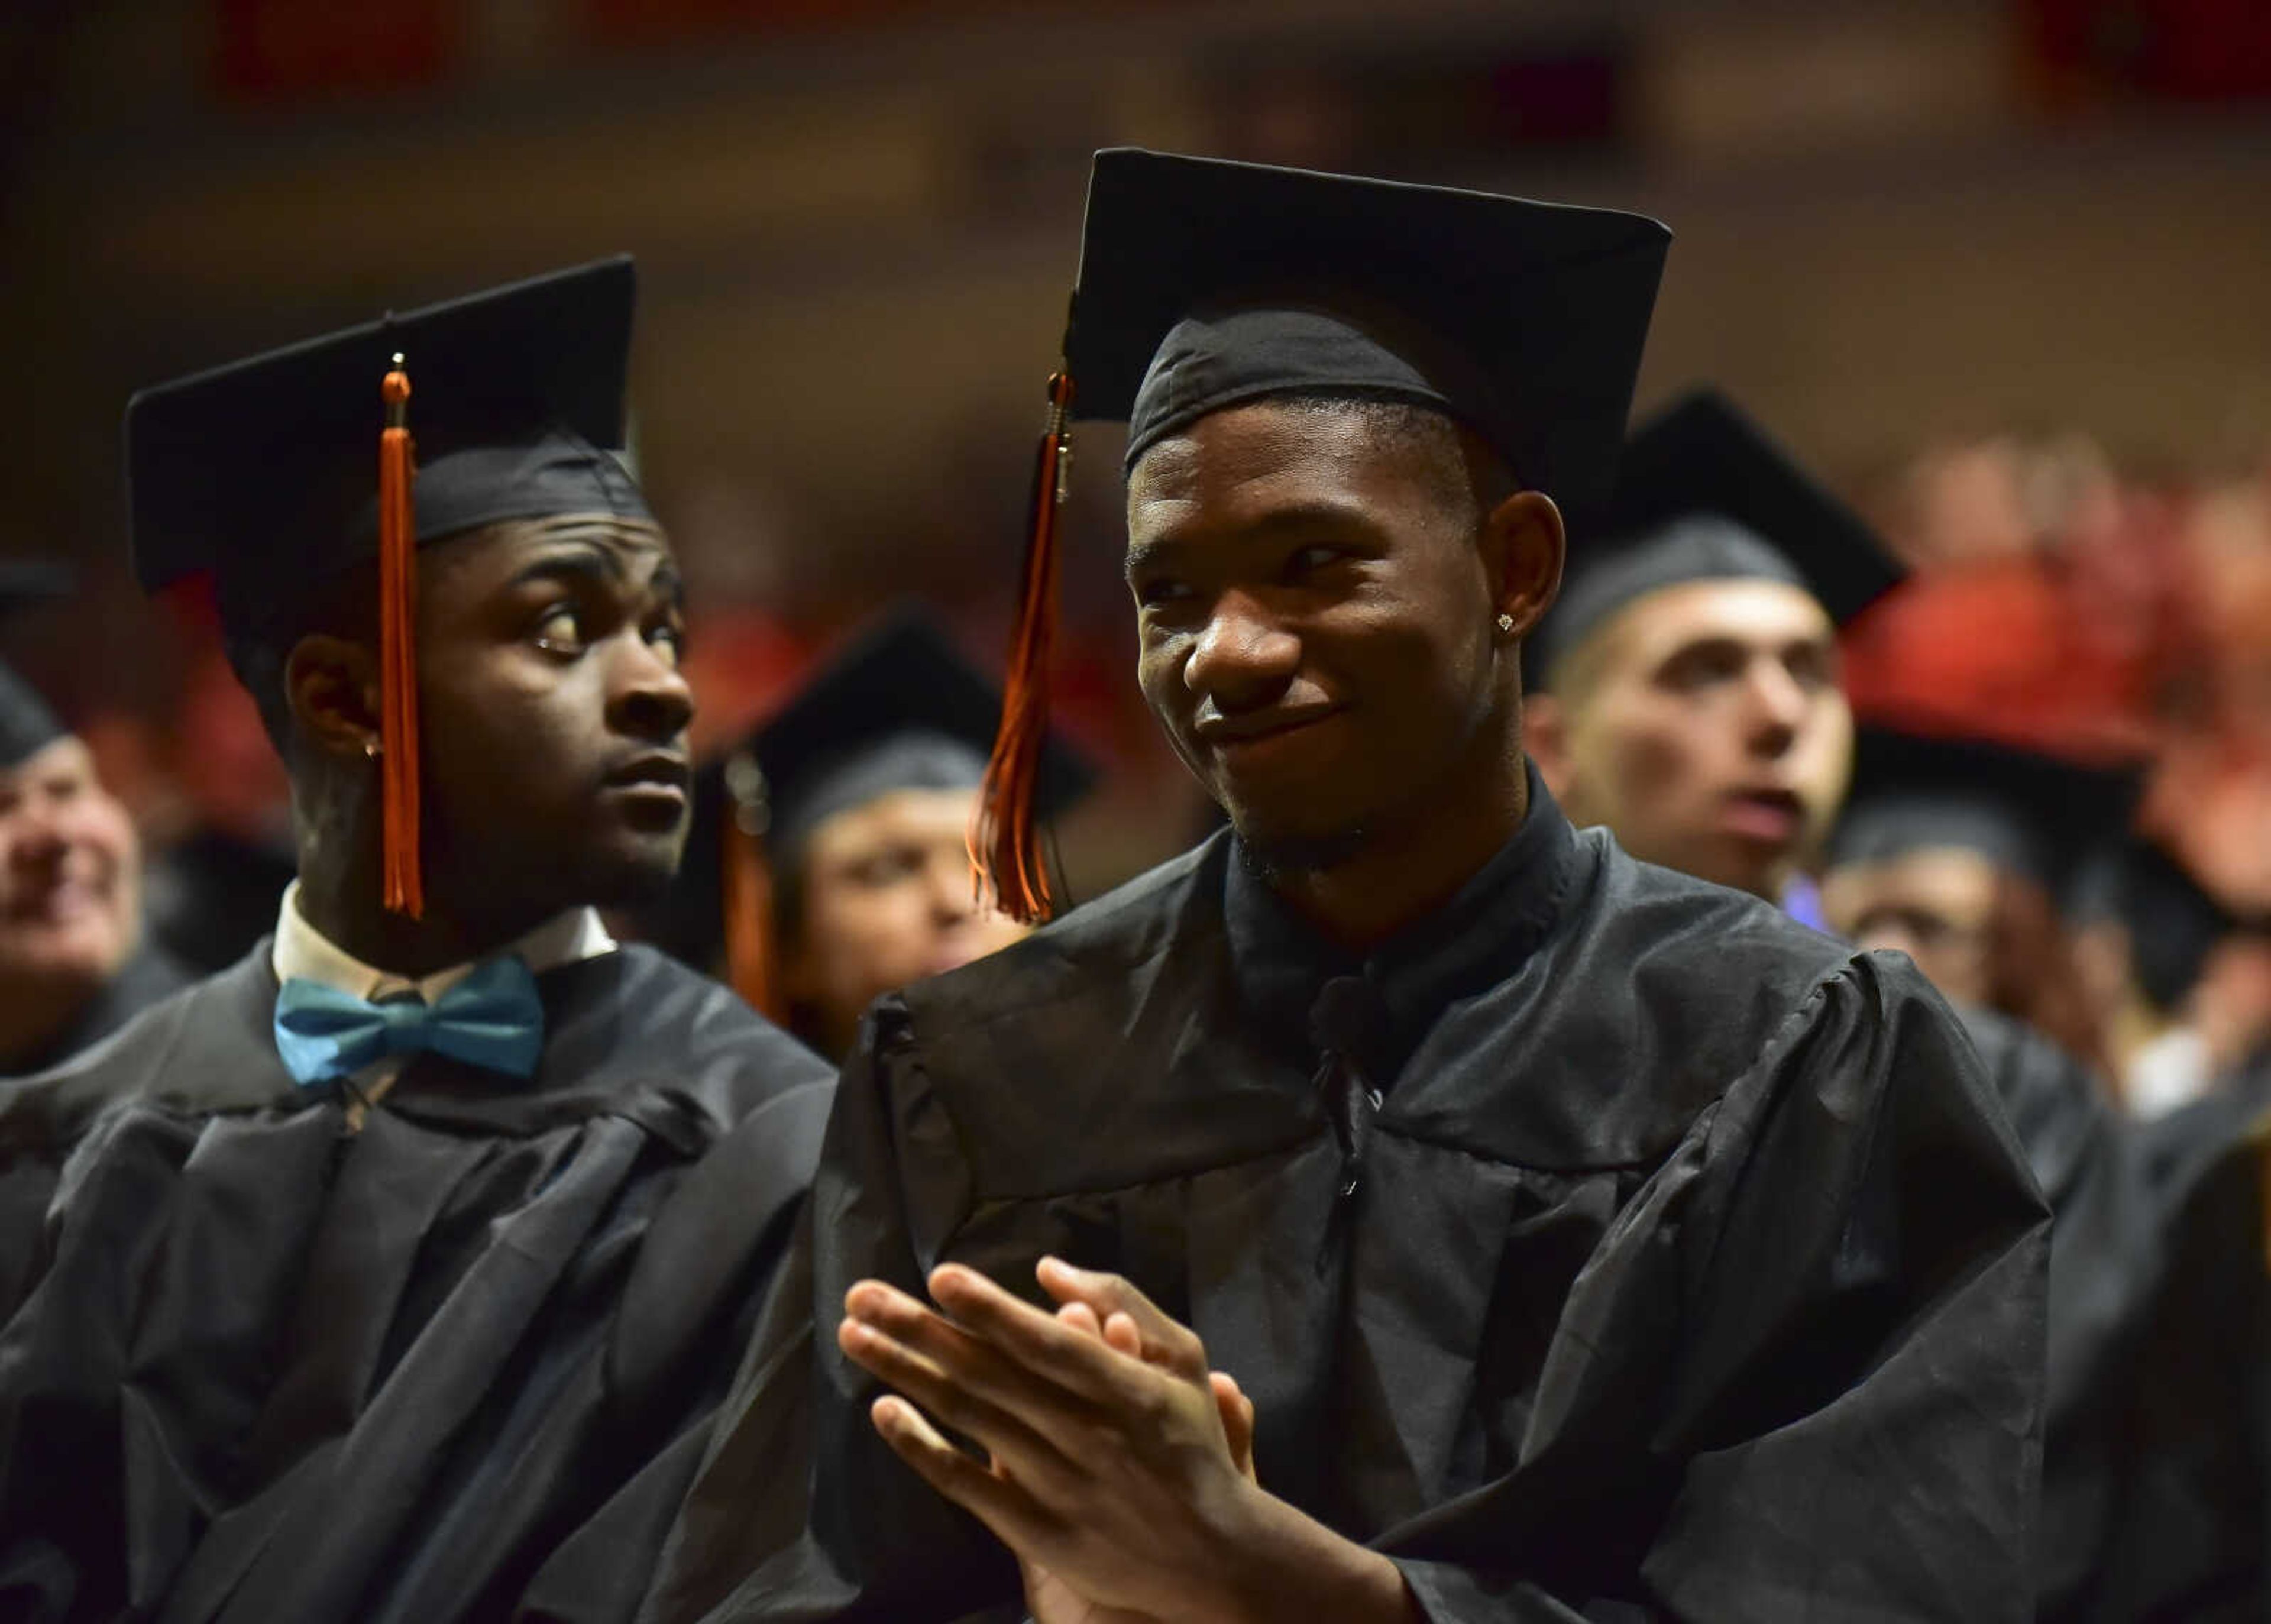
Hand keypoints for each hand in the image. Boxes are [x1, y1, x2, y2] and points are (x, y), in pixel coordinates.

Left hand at [838, 1257, 1413, 1623]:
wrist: (1215, 1557)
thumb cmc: (1192, 1443)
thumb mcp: (1182, 1361)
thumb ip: (1124, 1303)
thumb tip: (1047, 1269)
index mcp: (1125, 1389)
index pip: (1046, 1344)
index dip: (992, 1311)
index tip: (941, 1276)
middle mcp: (1085, 1436)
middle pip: (989, 1375)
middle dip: (919, 1330)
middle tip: (861, 1293)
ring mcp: (1056, 1486)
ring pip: (969, 1419)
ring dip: (905, 1373)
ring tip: (854, 1336)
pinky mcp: (1036, 1530)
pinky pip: (966, 1485)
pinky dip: (921, 1448)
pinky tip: (883, 1411)